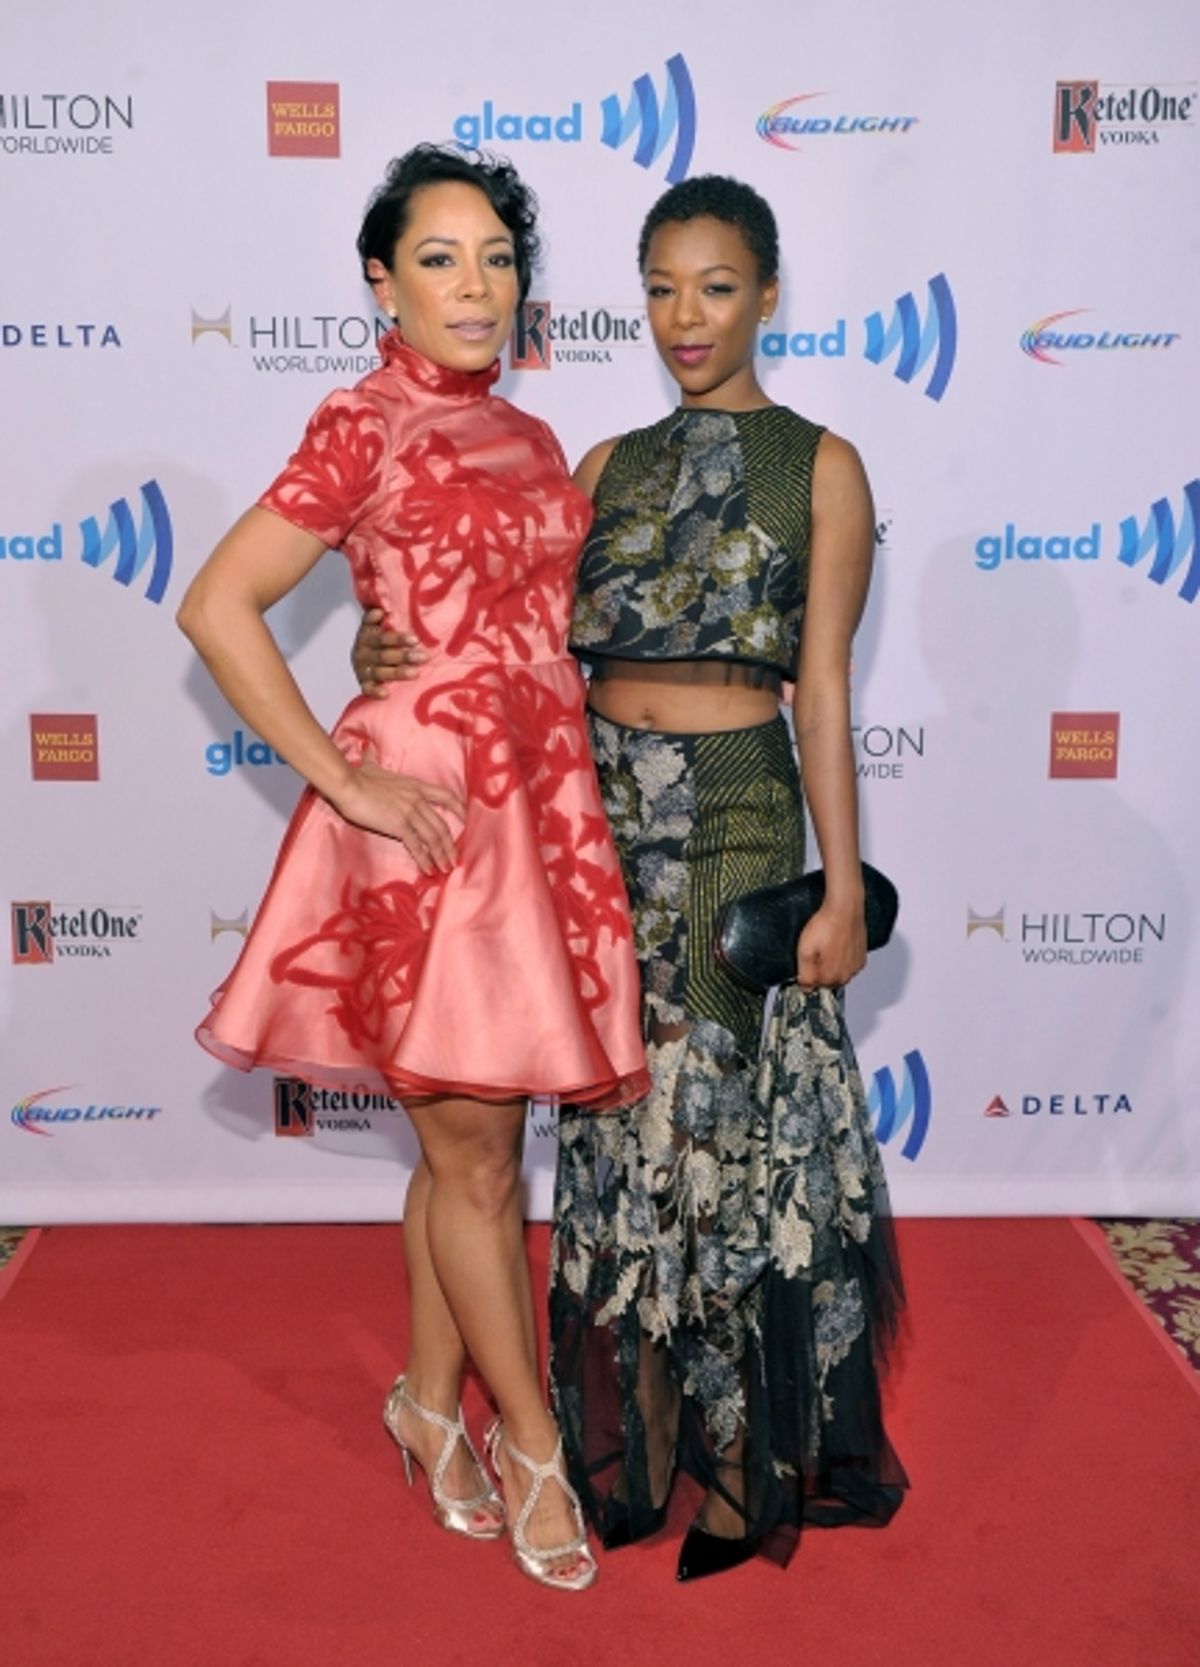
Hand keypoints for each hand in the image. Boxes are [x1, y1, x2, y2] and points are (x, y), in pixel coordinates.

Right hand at [330, 760, 465, 873]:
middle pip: (442, 824)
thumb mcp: (371, 766)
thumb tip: (368, 749)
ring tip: (444, 868)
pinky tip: (428, 869)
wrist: (348, 785)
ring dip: (440, 855)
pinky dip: (424, 859)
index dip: (459, 808)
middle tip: (453, 858)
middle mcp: (417, 799)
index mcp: (415, 786)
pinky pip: (417, 846)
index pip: (446, 796)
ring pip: (433, 838)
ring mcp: (410, 812)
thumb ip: (373, 758)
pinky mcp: (399, 825)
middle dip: (450, 844)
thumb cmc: (357, 777)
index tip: (466, 820)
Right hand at [352, 607, 427, 698]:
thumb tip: (379, 611)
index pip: (382, 638)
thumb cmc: (377, 640)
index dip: (398, 639)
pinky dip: (375, 692)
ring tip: (415, 673)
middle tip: (423, 657)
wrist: (361, 659)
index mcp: (366, 637)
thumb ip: (375, 618)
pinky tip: (386, 694)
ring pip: (380, 672)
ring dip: (397, 672)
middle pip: (384, 656)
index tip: (415, 640)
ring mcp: (362, 670)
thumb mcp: (375, 626)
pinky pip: (368, 689)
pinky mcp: (363, 684)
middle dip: (404, 656)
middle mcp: (362, 653)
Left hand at [796, 903, 866, 990]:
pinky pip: (848, 963)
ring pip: (838, 972)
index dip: (807, 974)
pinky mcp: (861, 956)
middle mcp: (846, 975)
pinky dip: (842, 958)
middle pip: (827, 982)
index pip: (814, 987)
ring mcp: (855, 966)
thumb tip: (805, 988)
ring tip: (826, 946)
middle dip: (819, 970)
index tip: (805, 964)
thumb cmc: (826, 925)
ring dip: (831, 964)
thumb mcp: (805, 950)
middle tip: (815, 952)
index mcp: (831, 976)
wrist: (844, 908)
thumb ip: (804, 974)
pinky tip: (836, 945)